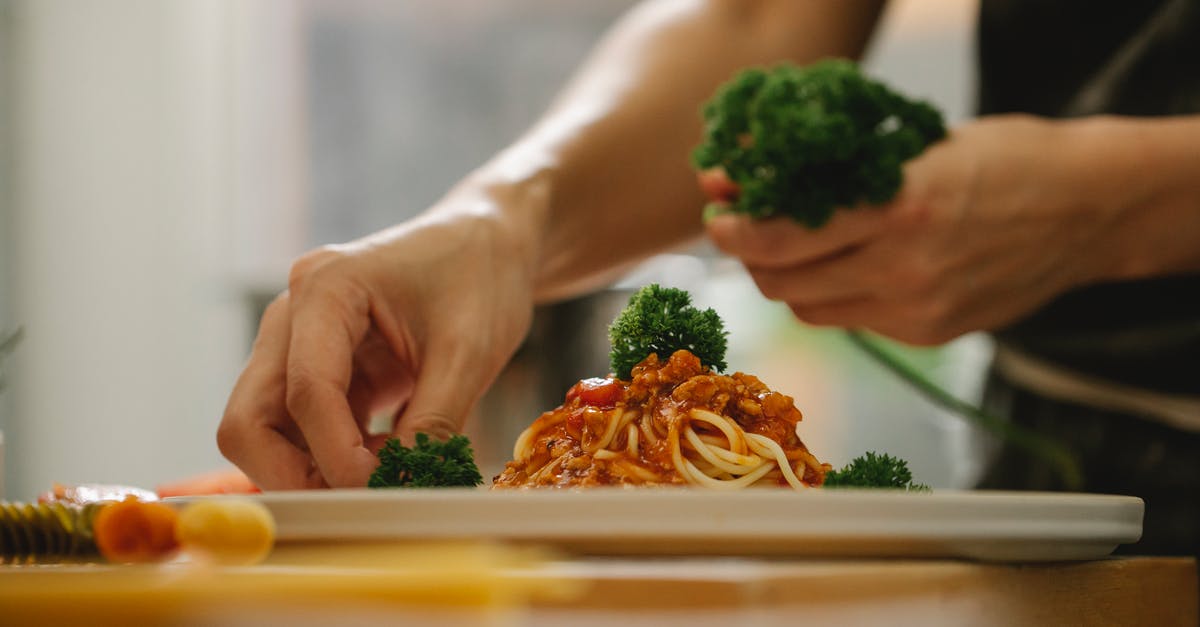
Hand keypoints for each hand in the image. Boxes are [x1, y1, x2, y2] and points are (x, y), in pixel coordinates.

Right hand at [217, 206, 534, 488]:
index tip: (379, 489)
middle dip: (292, 473)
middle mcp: (293, 312)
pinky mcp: (316, 366)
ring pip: (264, 429)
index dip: (335, 455)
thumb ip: (433, 423)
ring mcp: (296, 340)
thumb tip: (404, 488)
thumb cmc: (481, 277)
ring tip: (388, 473)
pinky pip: (300, 427)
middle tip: (359, 497)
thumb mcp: (470, 352)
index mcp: (326, 288)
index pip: (305, 391)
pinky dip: (334, 455)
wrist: (490, 243)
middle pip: (249, 418)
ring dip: (313, 467)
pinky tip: (388, 459)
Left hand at [705, 114, 1120, 344]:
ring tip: (794, 248)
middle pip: (783, 283)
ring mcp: (917, 309)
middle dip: (752, 256)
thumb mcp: (918, 144)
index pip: (781, 237)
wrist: (1091, 209)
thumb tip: (750, 173)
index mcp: (899, 206)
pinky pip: (851, 321)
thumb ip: (835, 166)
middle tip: (748, 228)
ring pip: (809, 310)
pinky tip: (848, 265)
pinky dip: (833, 295)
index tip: (720, 214)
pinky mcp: (928, 333)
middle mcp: (903, 267)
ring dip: (787, 280)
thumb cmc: (1006, 159)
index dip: (735, 230)